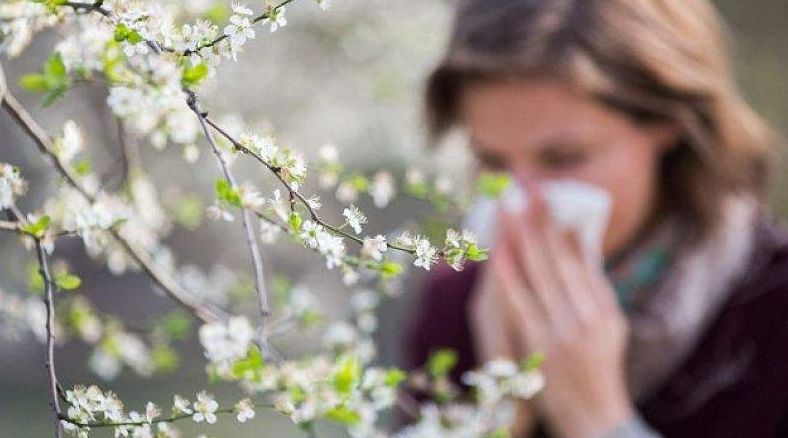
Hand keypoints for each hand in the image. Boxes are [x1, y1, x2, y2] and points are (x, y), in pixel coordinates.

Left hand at [487, 181, 633, 437]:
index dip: (559, 220)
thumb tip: (577, 240)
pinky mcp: (542, 345)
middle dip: (539, 215)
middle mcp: (589, 315)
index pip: (579, 254)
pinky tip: (500, 249)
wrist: (594, 418)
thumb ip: (592, 284)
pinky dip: (511, 273)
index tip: (545, 191)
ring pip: (540, 272)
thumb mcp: (607, 325)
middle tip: (524, 182)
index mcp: (605, 307)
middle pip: (558, 255)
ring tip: (510, 202)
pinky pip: (523, 301)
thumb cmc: (597, 366)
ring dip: (522, 234)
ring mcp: (565, 330)